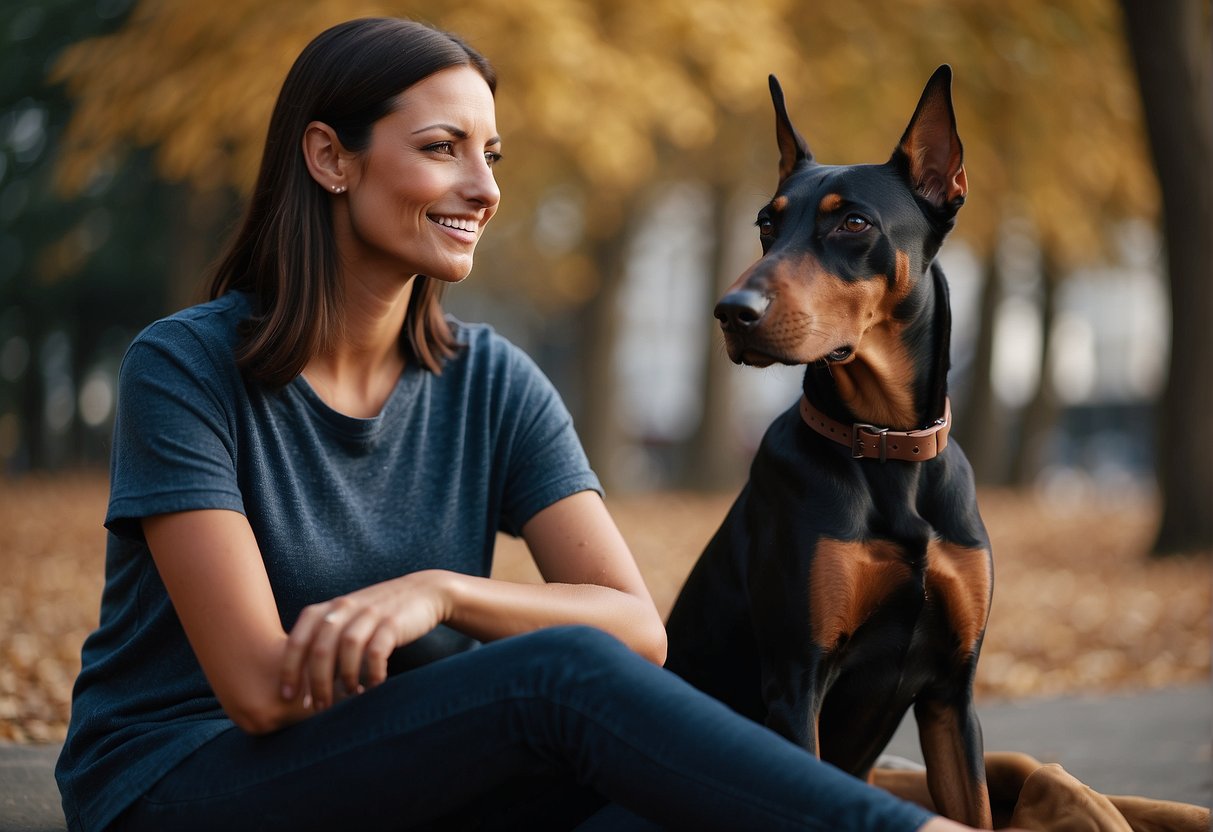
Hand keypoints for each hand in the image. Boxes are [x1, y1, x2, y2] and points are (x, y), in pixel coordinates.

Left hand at [280, 570, 452, 709]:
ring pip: (347, 648)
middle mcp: (345, 608)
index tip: (288, 696)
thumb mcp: (348, 620)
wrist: (423, 591)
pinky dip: (372, 671)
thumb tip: (306, 686)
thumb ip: (327, 642)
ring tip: (349, 696)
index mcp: (328, 609)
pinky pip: (377, 651)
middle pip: (321, 648)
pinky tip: (374, 684)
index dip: (290, 669)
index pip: (298, 640)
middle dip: (317, 682)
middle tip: (319, 707)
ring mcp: (370, 613)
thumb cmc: (379, 615)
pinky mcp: (393, 622)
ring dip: (345, 677)